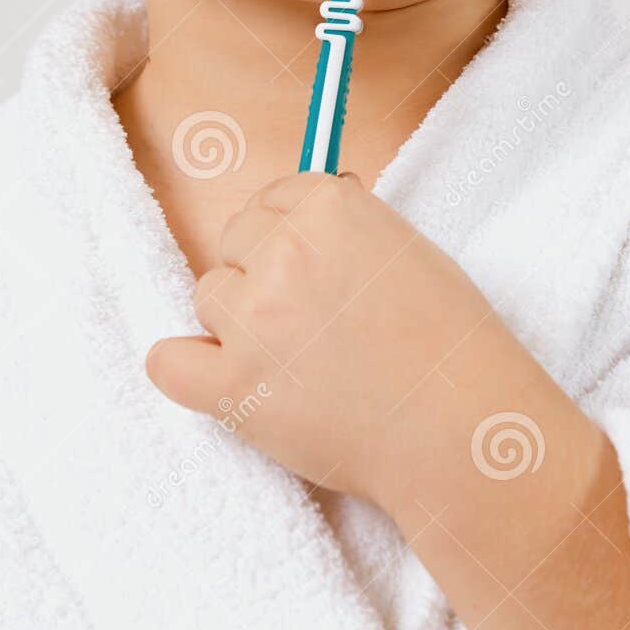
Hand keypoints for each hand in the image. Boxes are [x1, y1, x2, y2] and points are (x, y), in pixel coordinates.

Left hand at [144, 170, 502, 508]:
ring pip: (207, 296)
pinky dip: (187, 370)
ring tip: (296, 361)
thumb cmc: (450, 345)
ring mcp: (253, 318)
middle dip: (262, 272)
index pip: (271, 198)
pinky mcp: (231, 385)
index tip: (311, 266)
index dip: (289, 234)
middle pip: (233, 240)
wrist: (461, 432)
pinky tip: (222, 381)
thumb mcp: (410, 251)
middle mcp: (285, 250)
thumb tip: (305, 200)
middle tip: (309, 319)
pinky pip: (167, 361)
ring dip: (239, 323)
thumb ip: (348, 224)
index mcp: (331, 206)